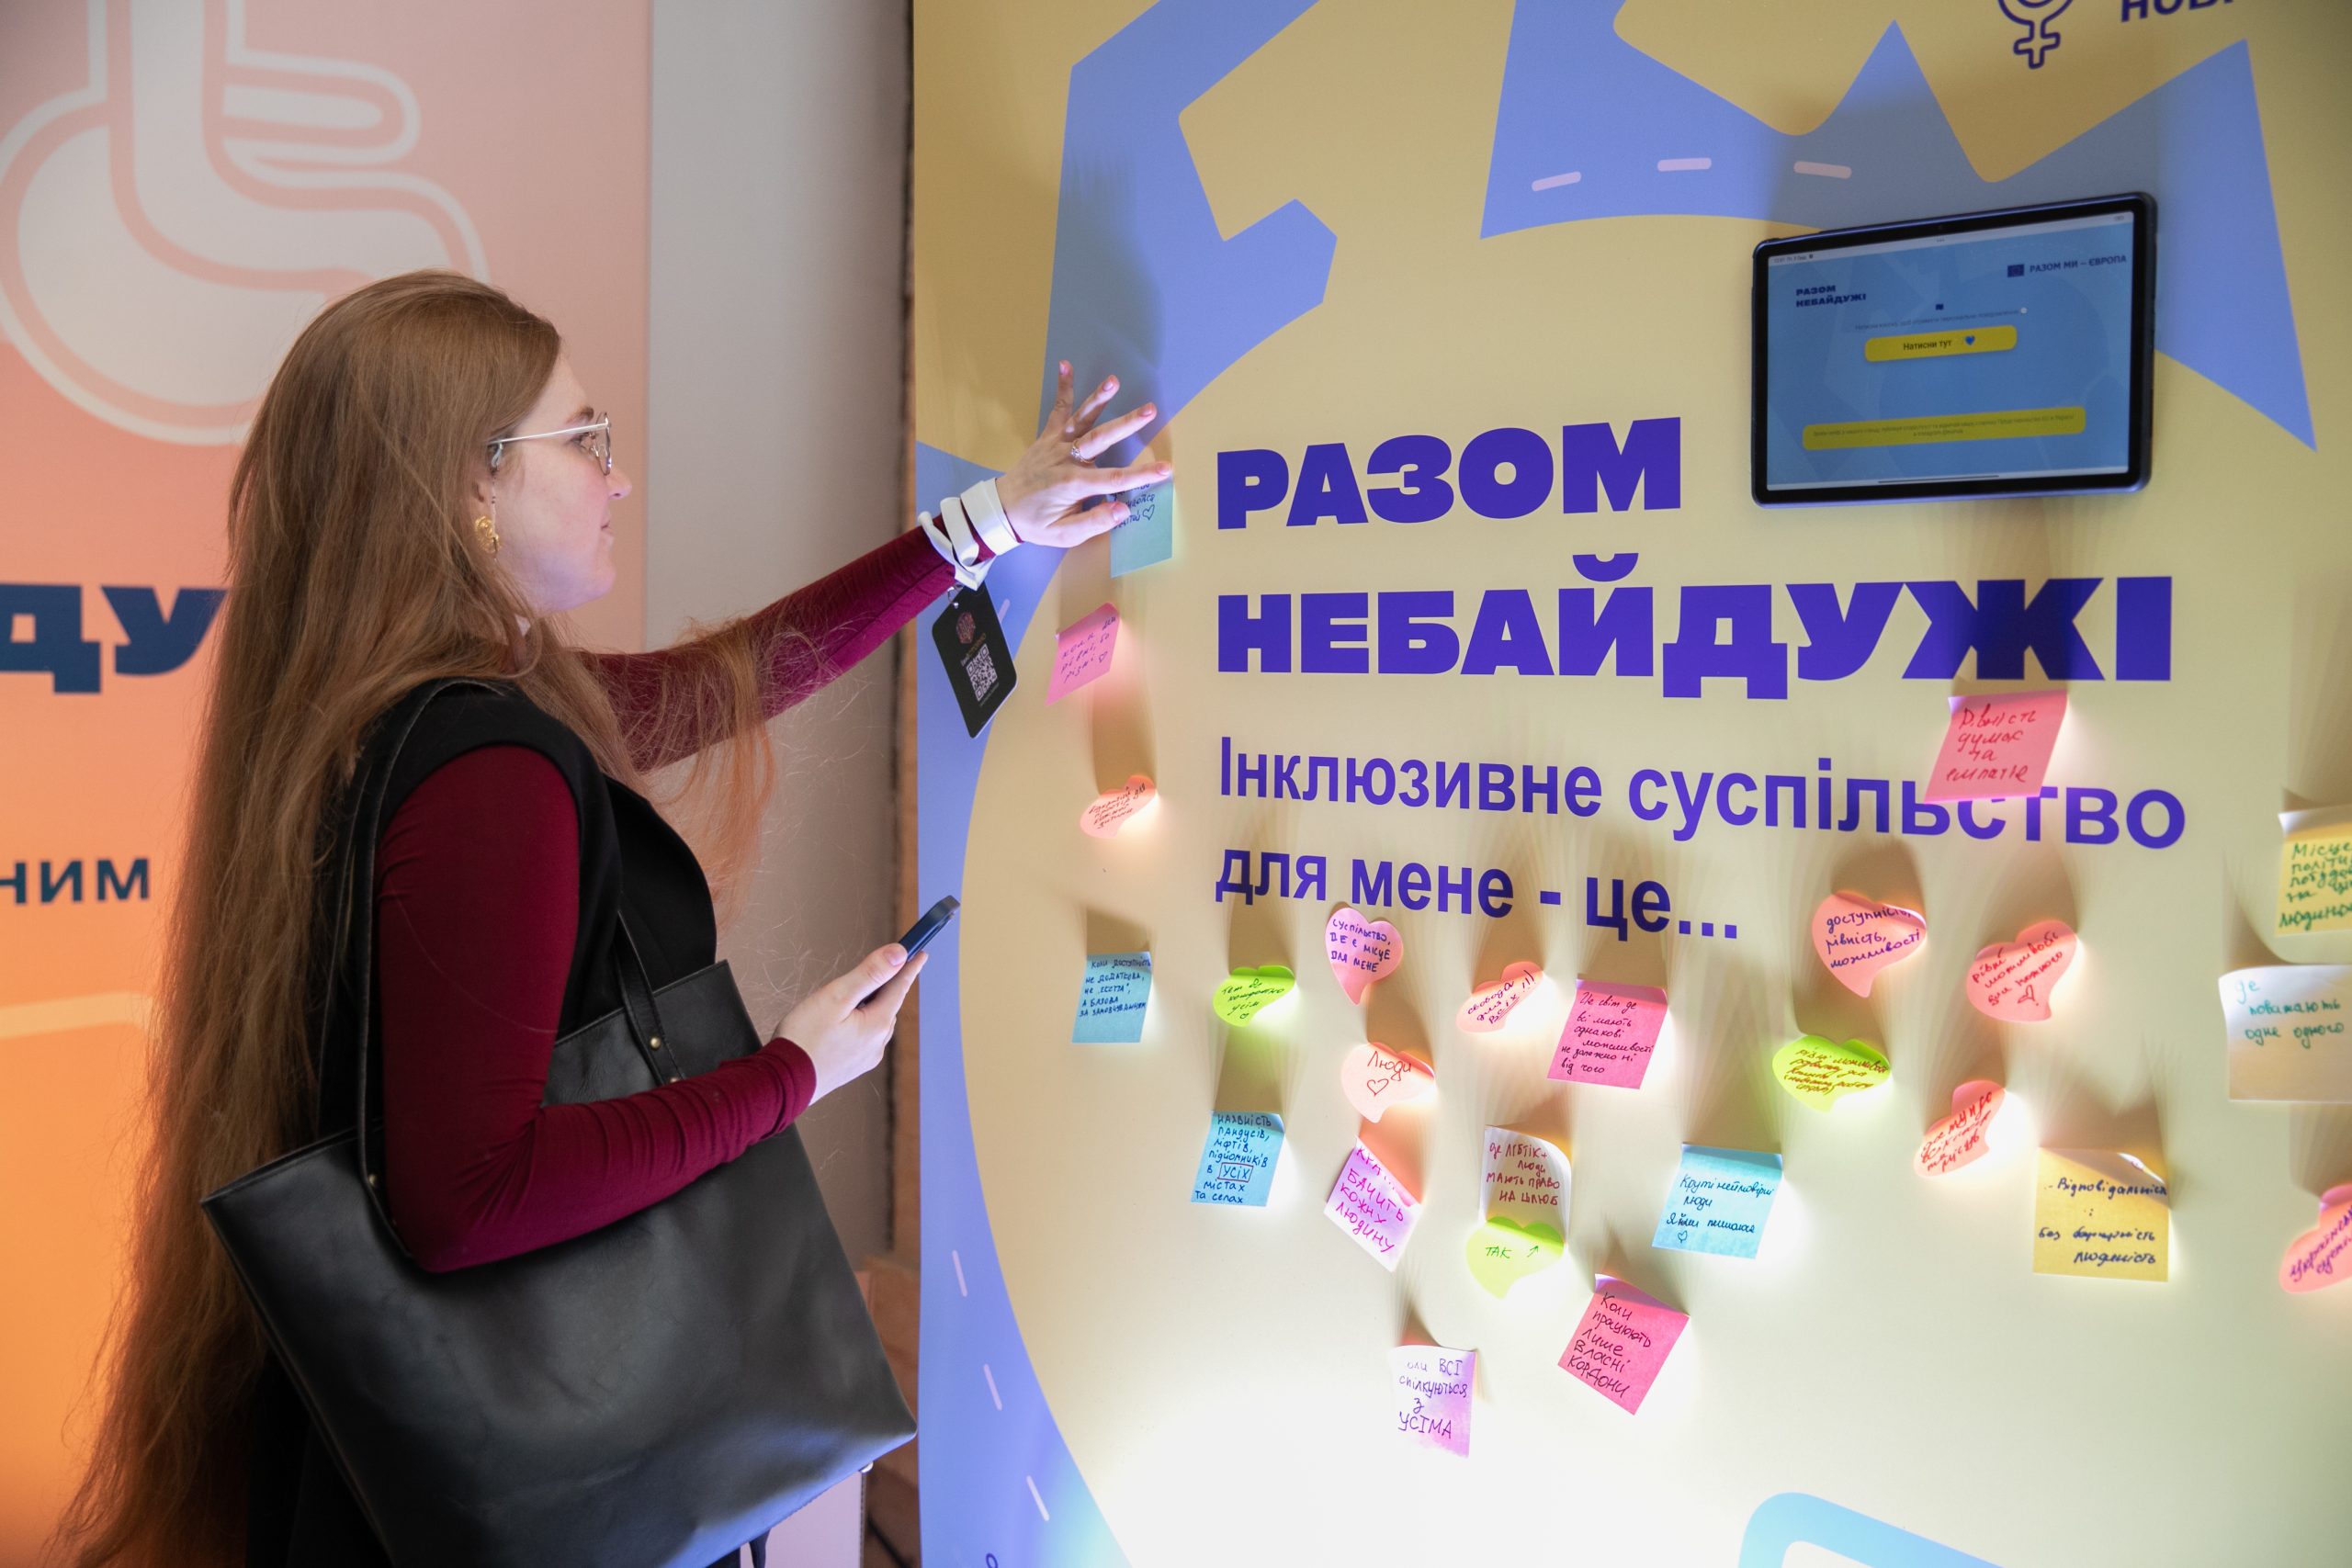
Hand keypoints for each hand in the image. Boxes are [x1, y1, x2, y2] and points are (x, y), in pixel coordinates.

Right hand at [778, 943, 926, 1102]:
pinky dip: (858, 1023)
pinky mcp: (851, 1066)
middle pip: (886, 1004)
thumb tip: (899, 954)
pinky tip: (838, 1024)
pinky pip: (863, 1037)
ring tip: (844, 1000)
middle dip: (881, 987)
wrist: (781, 1081)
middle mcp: (877, 1044)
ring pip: (874, 1021)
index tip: (921, 952)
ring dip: (867, 1006)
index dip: (909, 967)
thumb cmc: (804, 1038)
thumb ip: (869, 974)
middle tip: (868, 971)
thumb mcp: (837, 997)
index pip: (899, 987)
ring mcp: (865, 1058)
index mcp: (878, 1024)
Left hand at [992, 361, 1173, 548]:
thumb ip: (1095, 522)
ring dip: (1098, 399)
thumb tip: (1124, 509)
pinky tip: (1066, 365)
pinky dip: (1063, 388)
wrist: (1002, 509)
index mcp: (1074, 484)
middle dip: (1127, 424)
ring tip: (1113, 381)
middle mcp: (1066, 459)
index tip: (1165, 469)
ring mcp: (1056, 444)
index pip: (1115, 479)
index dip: (1142, 474)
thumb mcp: (1065, 534)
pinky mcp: (1048, 437)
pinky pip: (1058, 411)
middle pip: (1101, 439)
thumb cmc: (1036, 524)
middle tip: (1150, 410)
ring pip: (1081, 419)